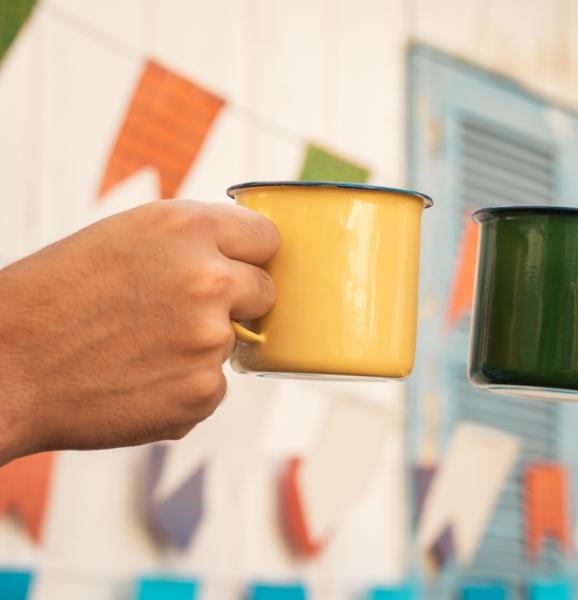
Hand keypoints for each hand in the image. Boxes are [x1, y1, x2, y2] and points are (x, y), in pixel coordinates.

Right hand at [0, 200, 278, 462]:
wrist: (6, 369)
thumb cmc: (55, 298)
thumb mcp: (124, 237)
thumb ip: (192, 243)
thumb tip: (248, 258)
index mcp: (185, 227)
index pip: (266, 238)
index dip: (250, 256)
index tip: (240, 267)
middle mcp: (208, 278)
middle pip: (265, 291)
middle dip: (236, 302)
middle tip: (179, 314)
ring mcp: (210, 338)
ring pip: (233, 342)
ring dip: (199, 348)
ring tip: (136, 350)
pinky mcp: (204, 392)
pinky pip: (214, 386)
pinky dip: (184, 388)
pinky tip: (136, 381)